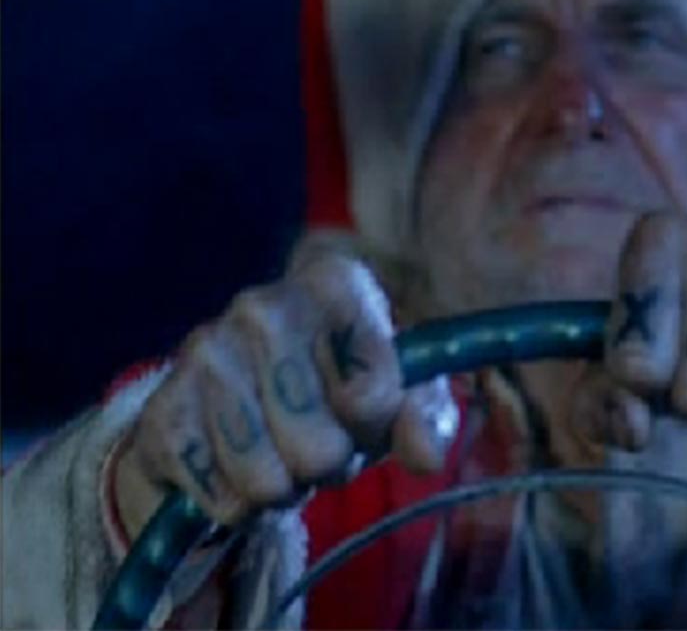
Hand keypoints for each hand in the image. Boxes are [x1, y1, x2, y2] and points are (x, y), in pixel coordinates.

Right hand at [115, 254, 459, 533]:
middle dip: (328, 463)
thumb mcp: (397, 396)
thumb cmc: (338, 389)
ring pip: (264, 479)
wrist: (244, 401)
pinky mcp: (159, 409)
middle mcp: (262, 305)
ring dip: (282, 488)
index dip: (377, 424)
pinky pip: (218, 496)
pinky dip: (235, 503)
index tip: (363, 409)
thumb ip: (424, 419)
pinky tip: (234, 467)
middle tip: (319, 441)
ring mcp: (203, 353)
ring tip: (280, 456)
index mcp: (333, 283)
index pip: (374, 395)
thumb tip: (427, 456)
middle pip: (318, 446)